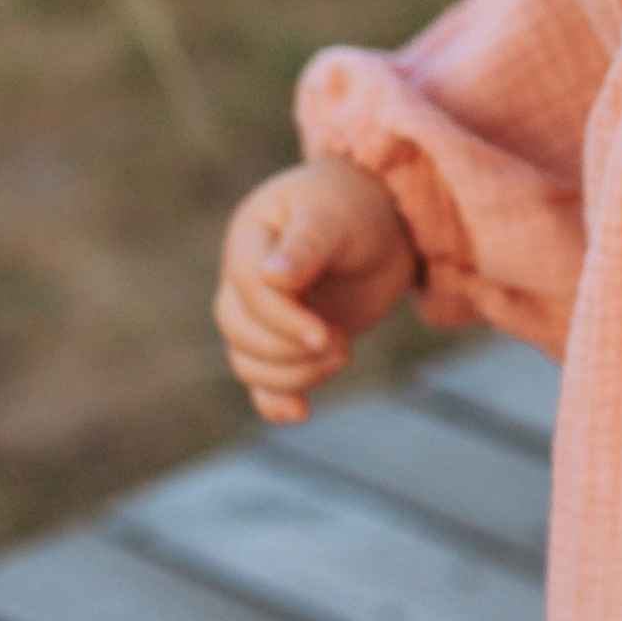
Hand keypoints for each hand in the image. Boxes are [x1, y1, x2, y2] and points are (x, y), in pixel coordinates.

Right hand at [215, 158, 417, 423]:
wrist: (383, 226)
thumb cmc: (356, 209)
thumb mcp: (336, 217)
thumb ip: (307, 246)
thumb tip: (272, 278)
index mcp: (251, 237)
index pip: (247, 285)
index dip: (281, 317)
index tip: (324, 334)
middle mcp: (244, 279)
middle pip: (238, 328)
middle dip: (287, 348)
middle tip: (340, 344)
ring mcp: (261, 315)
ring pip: (247, 360)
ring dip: (291, 373)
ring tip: (343, 354)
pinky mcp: (283, 343)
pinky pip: (261, 382)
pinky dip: (275, 401)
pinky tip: (300, 411)